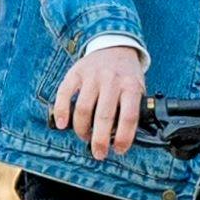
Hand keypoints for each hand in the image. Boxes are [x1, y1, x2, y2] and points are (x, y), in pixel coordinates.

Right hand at [56, 39, 150, 160]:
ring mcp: (92, 76)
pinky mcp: (76, 72)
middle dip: (100, 140)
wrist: (115, 46)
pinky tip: (62, 124)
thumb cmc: (126, 74)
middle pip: (104, 116)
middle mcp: (111, 80)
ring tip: (85, 137)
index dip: (124, 138)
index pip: (129, 117)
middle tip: (98, 153)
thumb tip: (125, 137)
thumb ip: (134, 109)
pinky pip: (65, 93)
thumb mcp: (138, 88)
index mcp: (130, 86)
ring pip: (83, 109)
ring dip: (82, 129)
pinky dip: (61, 111)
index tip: (119, 150)